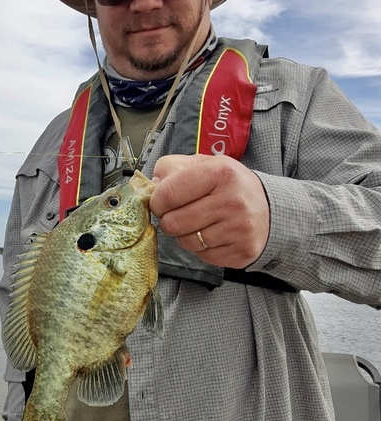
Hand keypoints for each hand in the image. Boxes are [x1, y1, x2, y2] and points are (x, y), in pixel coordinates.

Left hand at [150, 154, 269, 268]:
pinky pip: (202, 256)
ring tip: (198, 223)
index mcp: (220, 173)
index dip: (156, 201)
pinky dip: (201, 248)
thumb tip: (151, 185)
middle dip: (169, 220)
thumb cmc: (230, 186)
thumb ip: (173, 168)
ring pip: (186, 242)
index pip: (168, 193)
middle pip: (174, 222)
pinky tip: (213, 235)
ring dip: (185, 235)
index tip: (159, 203)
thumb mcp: (205, 164)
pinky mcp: (242, 251)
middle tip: (179, 214)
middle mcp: (232, 201)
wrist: (269, 209)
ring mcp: (239, 229)